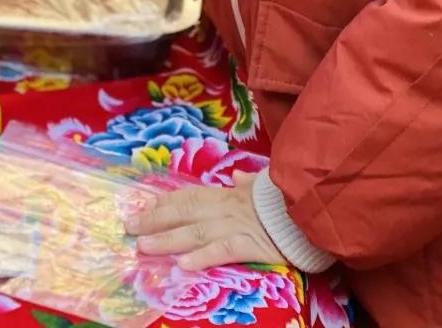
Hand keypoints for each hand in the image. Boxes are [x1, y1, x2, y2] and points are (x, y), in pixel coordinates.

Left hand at [126, 175, 280, 270]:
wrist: (312, 204)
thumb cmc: (287, 198)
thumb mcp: (265, 186)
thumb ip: (248, 183)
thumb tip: (238, 177)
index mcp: (229, 194)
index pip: (189, 196)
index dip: (165, 203)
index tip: (142, 208)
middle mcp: (227, 207)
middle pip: (185, 212)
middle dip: (155, 220)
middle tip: (129, 226)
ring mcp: (237, 225)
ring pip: (196, 231)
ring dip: (168, 239)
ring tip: (144, 246)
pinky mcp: (252, 244)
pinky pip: (224, 250)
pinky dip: (203, 256)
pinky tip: (184, 265)